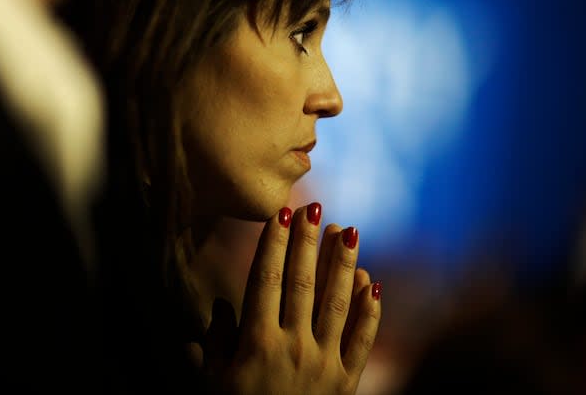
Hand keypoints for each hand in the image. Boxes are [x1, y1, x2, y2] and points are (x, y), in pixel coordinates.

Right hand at [202, 202, 381, 393]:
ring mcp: (324, 363)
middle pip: (303, 283)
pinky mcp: (346, 382)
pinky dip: (369, 311)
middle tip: (317, 208)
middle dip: (310, 242)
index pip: (266, 281)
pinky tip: (372, 283)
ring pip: (338, 302)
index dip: (273, 244)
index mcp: (257, 344)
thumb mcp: (213, 386)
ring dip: (344, 263)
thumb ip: (214, 344)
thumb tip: (219, 306)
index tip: (282, 214)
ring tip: (349, 230)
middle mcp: (294, 347)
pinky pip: (362, 341)